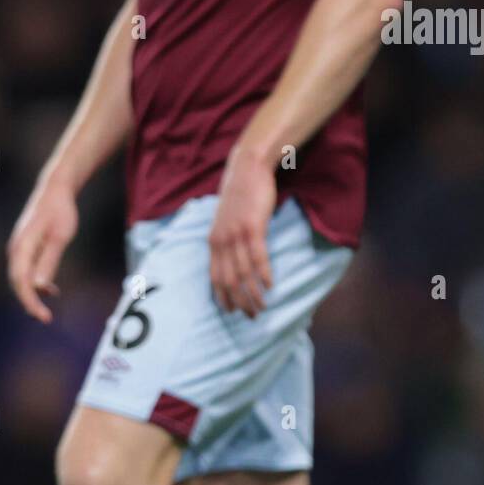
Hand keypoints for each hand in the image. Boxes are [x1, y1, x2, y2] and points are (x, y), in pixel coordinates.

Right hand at [7, 178, 78, 323]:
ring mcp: (19, 249)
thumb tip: (39, 287)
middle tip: (46, 319)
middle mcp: (16, 249)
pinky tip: (52, 291)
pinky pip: (27, 271)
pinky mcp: (25, 249)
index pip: (20, 281)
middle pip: (17, 283)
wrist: (54, 189)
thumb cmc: (60, 211)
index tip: (41, 316)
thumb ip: (49, 261)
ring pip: (21, 279)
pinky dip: (37, 284)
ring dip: (33, 295)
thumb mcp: (60, 237)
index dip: (29, 301)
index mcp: (22, 246)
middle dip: (30, 303)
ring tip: (47, 310)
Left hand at [209, 144, 275, 317]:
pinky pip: (258, 257)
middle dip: (240, 302)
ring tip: (262, 307)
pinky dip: (263, 274)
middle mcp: (221, 241)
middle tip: (252, 316)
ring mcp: (236, 234)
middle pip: (229, 280)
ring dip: (253, 294)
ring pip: (243, 273)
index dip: (223, 297)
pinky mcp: (252, 227)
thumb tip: (232, 262)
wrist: (247, 168)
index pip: (214, 278)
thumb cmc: (240, 196)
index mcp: (213, 242)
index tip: (233, 312)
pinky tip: (270, 286)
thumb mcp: (226, 221)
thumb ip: (226, 241)